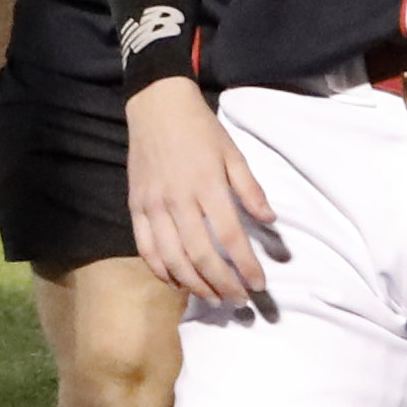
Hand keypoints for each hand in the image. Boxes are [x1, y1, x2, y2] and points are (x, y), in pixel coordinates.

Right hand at [126, 75, 283, 311]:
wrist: (156, 106)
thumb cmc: (201, 130)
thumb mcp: (233, 153)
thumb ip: (251, 189)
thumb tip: (270, 221)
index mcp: (207, 185)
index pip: (230, 236)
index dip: (246, 265)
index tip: (259, 285)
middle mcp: (178, 199)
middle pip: (201, 255)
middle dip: (222, 284)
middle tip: (238, 301)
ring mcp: (153, 205)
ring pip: (172, 258)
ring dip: (194, 285)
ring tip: (213, 299)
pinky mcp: (136, 207)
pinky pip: (146, 248)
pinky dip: (161, 271)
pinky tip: (178, 283)